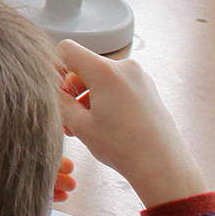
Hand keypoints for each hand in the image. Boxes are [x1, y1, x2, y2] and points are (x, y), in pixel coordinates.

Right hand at [55, 40, 207, 208]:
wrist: (163, 166)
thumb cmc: (123, 147)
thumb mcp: (81, 126)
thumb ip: (60, 102)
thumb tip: (50, 89)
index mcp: (105, 71)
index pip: (68, 49)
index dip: (55, 67)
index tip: (54, 91)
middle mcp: (124, 66)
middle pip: (85, 66)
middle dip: (72, 89)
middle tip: (67, 120)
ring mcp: (139, 76)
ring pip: (101, 77)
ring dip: (88, 96)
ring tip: (85, 127)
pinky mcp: (148, 88)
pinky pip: (118, 85)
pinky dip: (105, 98)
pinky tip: (104, 124)